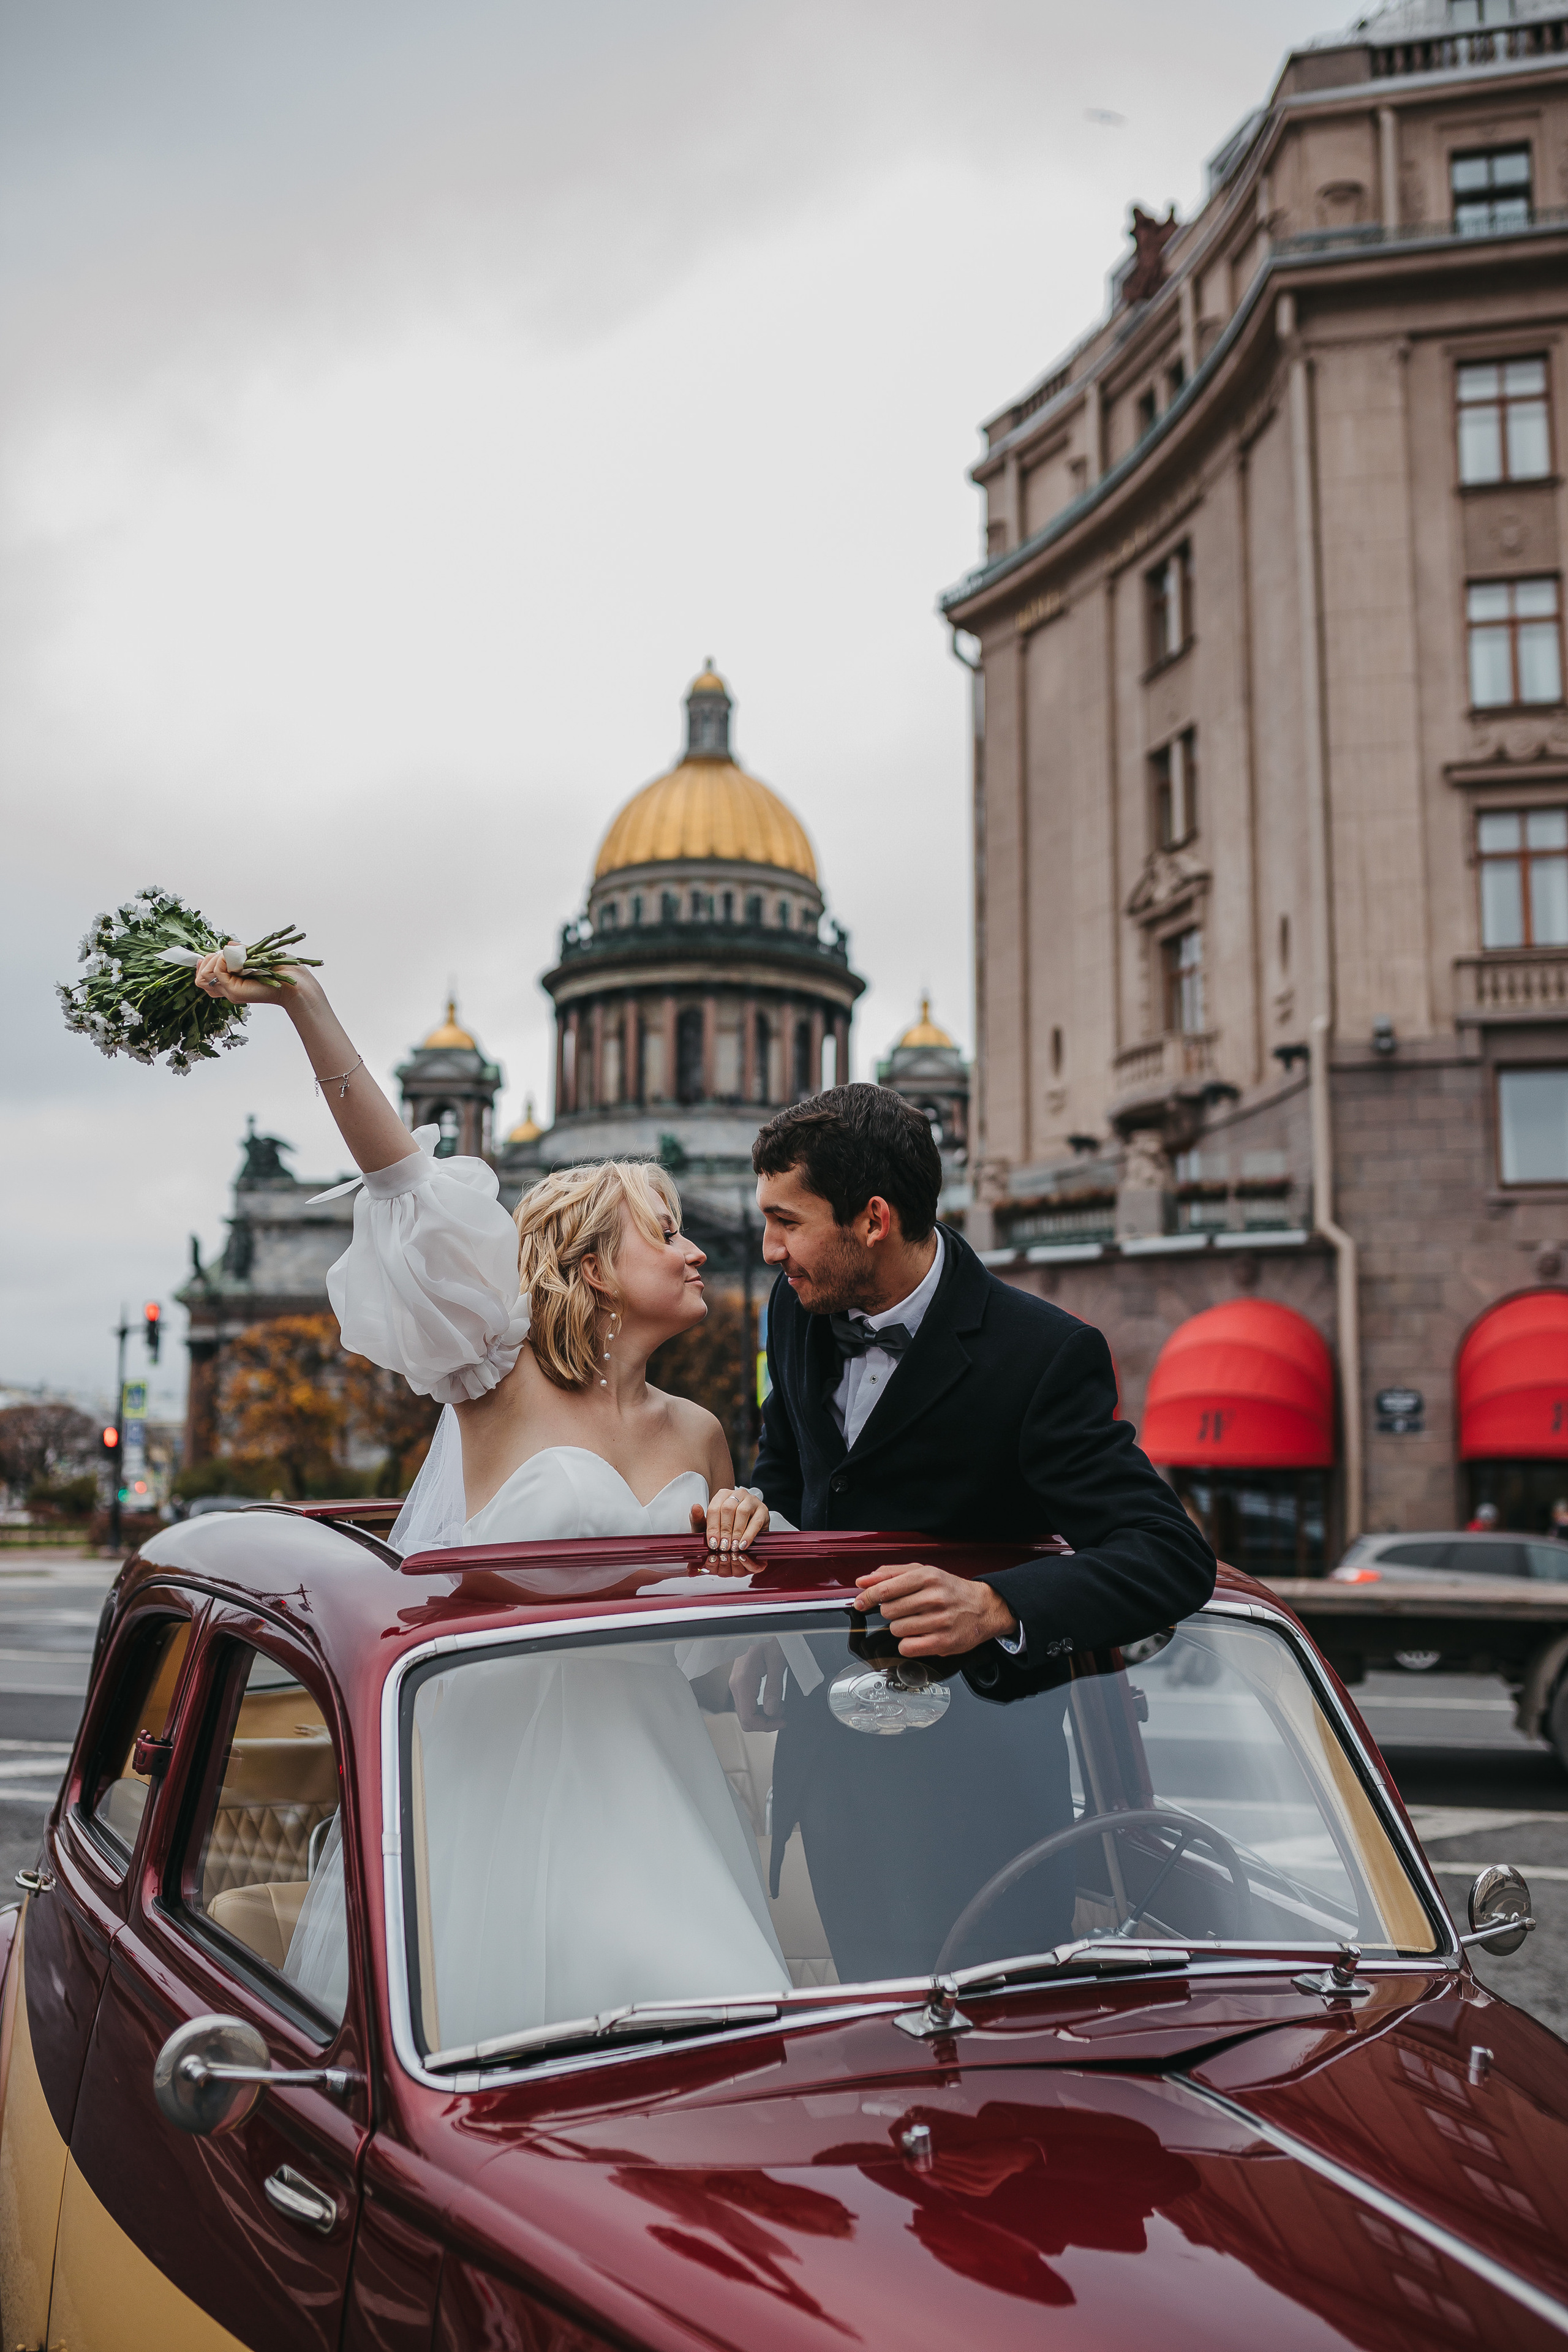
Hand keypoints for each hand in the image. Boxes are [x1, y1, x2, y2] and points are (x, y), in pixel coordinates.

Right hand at [193, 946, 313, 1007]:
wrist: (293, 981)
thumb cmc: (279, 968)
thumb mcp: (253, 956)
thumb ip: (238, 953)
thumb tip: (228, 946)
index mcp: (231, 982)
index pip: (204, 978)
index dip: (203, 965)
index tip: (211, 954)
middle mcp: (228, 989)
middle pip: (201, 978)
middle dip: (208, 960)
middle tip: (228, 954)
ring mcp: (230, 991)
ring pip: (204, 976)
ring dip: (214, 959)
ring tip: (234, 957)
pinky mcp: (233, 991)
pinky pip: (216, 972)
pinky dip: (222, 960)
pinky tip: (236, 959)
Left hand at [690, 1489, 768, 1555]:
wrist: (743, 1535)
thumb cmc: (724, 1529)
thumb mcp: (708, 1526)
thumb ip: (699, 1519)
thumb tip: (695, 1507)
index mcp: (723, 1495)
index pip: (714, 1508)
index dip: (712, 1527)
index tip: (712, 1542)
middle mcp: (738, 1494)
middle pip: (728, 1509)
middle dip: (724, 1530)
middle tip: (723, 1546)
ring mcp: (752, 1500)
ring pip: (742, 1512)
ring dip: (736, 1532)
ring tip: (733, 1547)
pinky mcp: (763, 1510)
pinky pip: (756, 1521)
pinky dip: (748, 1535)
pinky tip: (743, 1544)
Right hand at [730, 1638, 787, 1729]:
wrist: (762, 1623)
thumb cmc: (771, 1636)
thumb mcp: (778, 1661)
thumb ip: (774, 1688)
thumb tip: (771, 1712)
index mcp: (743, 1681)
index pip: (747, 1719)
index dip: (766, 1726)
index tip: (781, 1721)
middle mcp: (736, 1683)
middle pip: (745, 1718)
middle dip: (765, 1722)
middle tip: (783, 1716)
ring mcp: (737, 1682)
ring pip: (745, 1711)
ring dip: (763, 1714)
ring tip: (780, 1706)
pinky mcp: (741, 1680)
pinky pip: (747, 1701)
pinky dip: (759, 1706)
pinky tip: (772, 1699)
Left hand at [853, 1563, 1016, 1657]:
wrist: (984, 1608)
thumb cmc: (951, 1590)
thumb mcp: (923, 1572)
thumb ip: (890, 1574)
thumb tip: (862, 1581)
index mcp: (927, 1577)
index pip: (885, 1589)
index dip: (868, 1597)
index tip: (860, 1602)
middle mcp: (934, 1598)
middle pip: (888, 1611)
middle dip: (892, 1612)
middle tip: (907, 1609)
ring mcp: (939, 1621)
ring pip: (896, 1630)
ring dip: (901, 1628)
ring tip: (918, 1621)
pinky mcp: (942, 1643)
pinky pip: (907, 1647)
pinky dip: (908, 1644)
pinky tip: (919, 1636)